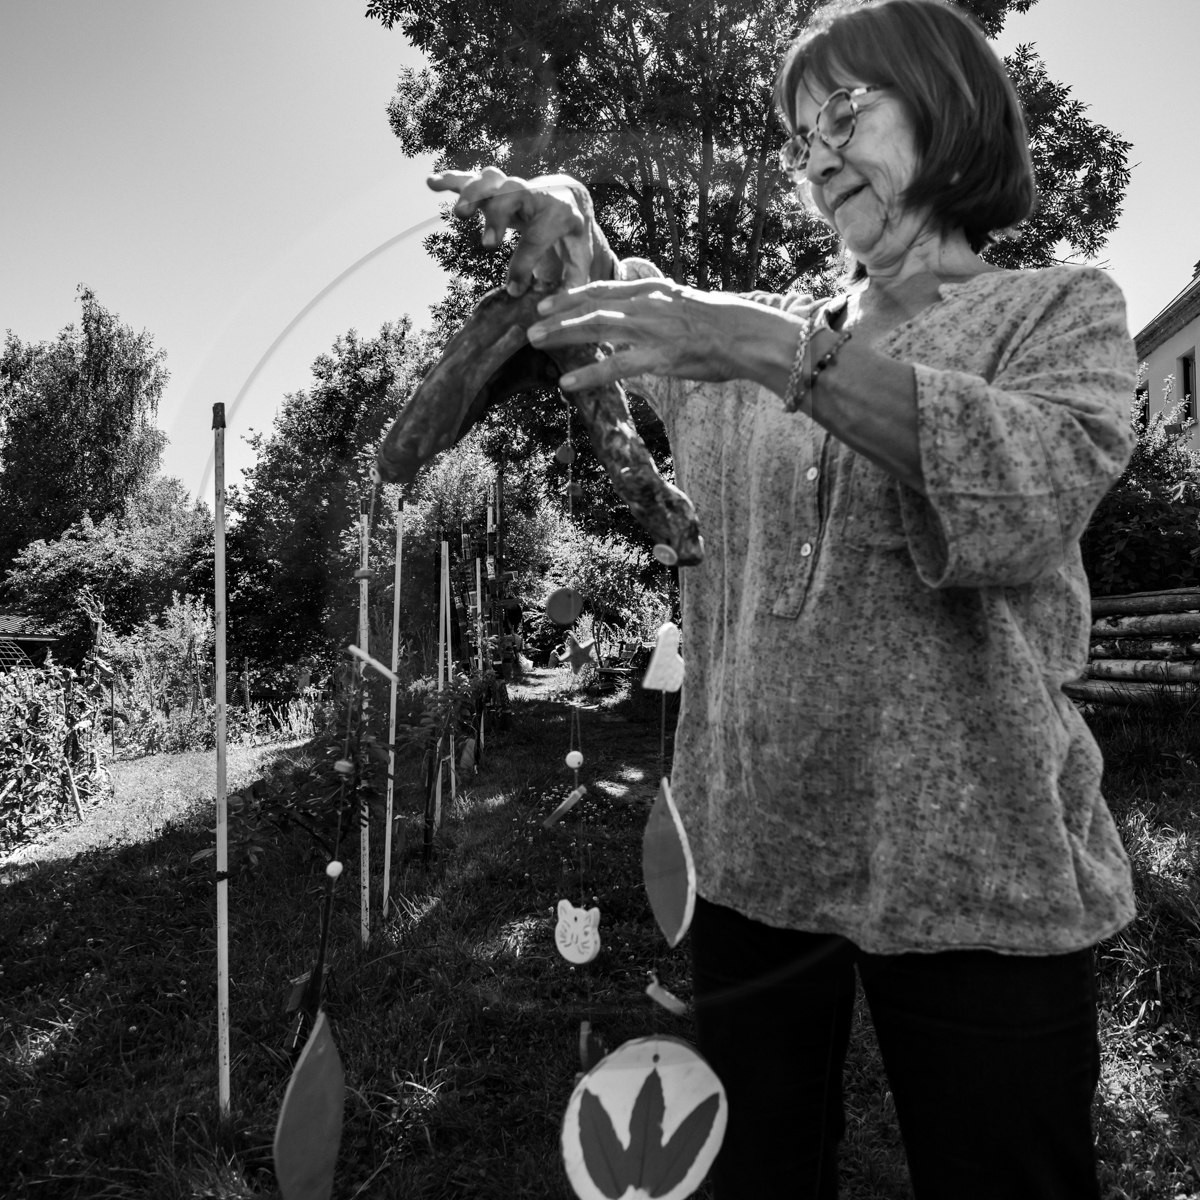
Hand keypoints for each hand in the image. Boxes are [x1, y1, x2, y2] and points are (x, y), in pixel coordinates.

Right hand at [427, 167, 613, 295]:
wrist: (569, 197)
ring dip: (472, 194)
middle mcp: (535, 194)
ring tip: (460, 215)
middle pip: (513, 194)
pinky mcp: (496, 187)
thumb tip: (554, 310)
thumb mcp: (580, 257)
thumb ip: (572, 281)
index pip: (538, 237)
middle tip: (489, 246)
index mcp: (558, 213)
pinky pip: (472, 178)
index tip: (513, 290)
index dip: (524, 265)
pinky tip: (432, 182)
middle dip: (498, 217)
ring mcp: (512, 187)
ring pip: (490, 180)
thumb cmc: (572, 235)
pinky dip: (452, 180)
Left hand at [525, 279, 792, 391]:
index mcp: (651, 291)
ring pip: (596, 326)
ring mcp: (651, 329)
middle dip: (557, 313)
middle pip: (591, 304)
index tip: (546, 300)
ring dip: (562, 333)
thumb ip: (655, 303)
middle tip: (529, 323)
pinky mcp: (659, 356)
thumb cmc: (718, 324)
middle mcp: (646, 304)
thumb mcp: (682, 302)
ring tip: (536, 341)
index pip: (602, 287)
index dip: (571, 294)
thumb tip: (635, 307)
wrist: (747, 334)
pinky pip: (616, 365)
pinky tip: (567, 381)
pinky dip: (589, 372)